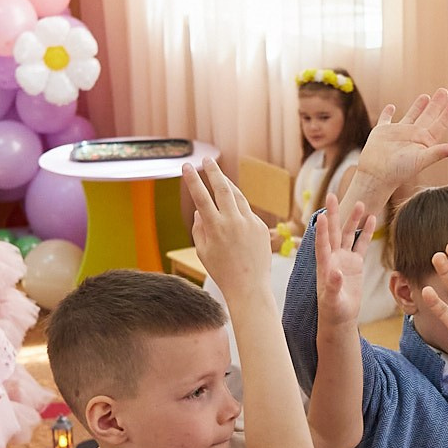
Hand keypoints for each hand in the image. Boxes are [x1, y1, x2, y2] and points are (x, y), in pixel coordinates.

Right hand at [188, 160, 272, 298]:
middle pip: (222, 188)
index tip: (187, 166)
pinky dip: (239, 208)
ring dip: (228, 184)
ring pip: (238, 196)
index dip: (193, 180)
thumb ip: (199, 228)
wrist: (249, 287)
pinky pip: (247, 212)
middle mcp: (233, 222)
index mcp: (215, 228)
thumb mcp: (203, 252)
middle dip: (213, 171)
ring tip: (220, 177)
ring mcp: (249, 223)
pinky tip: (234, 211)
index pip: (201, 197)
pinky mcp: (260, 227)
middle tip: (207, 159)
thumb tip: (199, 210)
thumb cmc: (222, 272)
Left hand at [314, 200, 376, 322]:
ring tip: (360, 203)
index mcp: (324, 265)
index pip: (322, 244)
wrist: (341, 317)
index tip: (322, 216)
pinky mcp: (355, 263)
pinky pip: (361, 244)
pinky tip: (371, 218)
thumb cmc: (332, 310)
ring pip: (348, 235)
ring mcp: (344, 259)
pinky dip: (366, 232)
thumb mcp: (331, 300)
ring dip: (353, 219)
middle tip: (332, 195)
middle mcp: (333, 258)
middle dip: (334, 214)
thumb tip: (336, 273)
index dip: (322, 231)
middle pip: (333, 232)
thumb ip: (333, 286)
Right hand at [350, 89, 447, 201]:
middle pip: (429, 116)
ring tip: (426, 96)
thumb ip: (439, 152)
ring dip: (418, 106)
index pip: (441, 123)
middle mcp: (413, 136)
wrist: (376, 176)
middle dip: (437, 104)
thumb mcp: (422, 160)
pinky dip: (388, 113)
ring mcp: (398, 133)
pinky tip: (391, 107)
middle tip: (444, 91)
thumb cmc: (399, 170)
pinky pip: (386, 119)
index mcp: (424, 141)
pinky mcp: (382, 132)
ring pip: (411, 116)